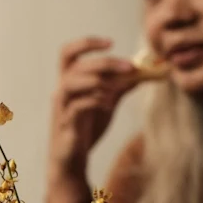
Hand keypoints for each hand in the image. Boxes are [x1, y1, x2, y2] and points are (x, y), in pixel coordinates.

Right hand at [48, 38, 135, 198]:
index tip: (111, 43)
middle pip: (76, 64)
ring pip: (71, 82)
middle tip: (129, 67)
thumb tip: (142, 72)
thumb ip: (120, 87)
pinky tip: (108, 105)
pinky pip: (76, 106)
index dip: (88, 42)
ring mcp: (61, 107)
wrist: (74, 160)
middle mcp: (61, 91)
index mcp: (69, 82)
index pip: (69, 52)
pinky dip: (95, 101)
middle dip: (104, 62)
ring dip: (98, 81)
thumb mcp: (107, 104)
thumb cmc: (86, 130)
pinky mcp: (65, 124)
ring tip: (116, 89)